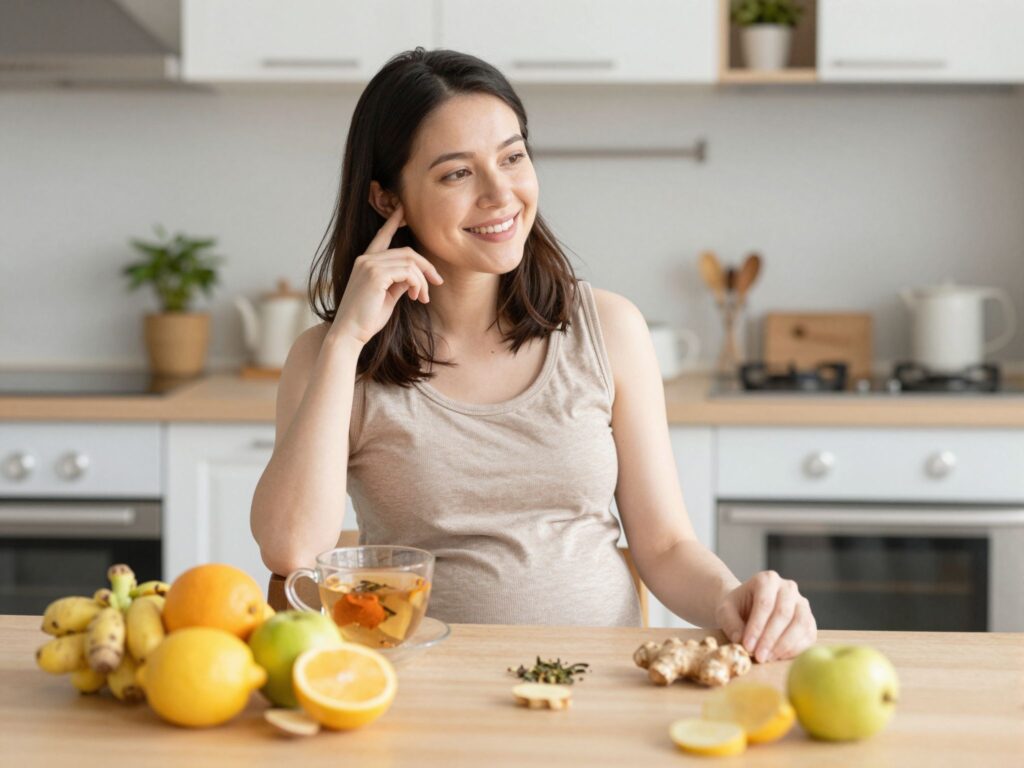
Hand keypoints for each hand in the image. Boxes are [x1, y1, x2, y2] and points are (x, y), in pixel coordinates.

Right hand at [328, 204, 443, 346]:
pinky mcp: (376, 275)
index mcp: (365, 262)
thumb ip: (399, 283)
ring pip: (410, 263)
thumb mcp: (387, 297)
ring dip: (423, 281)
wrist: (350, 334)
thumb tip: (414, 278)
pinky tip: (417, 297)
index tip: (402, 209)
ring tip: (423, 298)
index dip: (392, 222)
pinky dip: (418, 284)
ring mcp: (369, 265)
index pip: (382, 236)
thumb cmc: (367, 319)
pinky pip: (408, 273)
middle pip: (407, 252)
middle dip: (426, 267)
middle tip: (437, 282)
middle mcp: (366, 259)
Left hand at [714, 570, 816, 662]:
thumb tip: (740, 640)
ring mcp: (802, 603)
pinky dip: (795, 649)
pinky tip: (779, 657)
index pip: (765, 603)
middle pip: (783, 613)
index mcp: (767, 579)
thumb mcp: (725, 611)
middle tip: (758, 656)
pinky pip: (808, 635)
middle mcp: (788, 588)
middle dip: (770, 638)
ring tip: (767, 658)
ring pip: (800, 624)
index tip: (747, 646)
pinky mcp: (809, 620)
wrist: (749, 609)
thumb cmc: (737, 609)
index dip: (757, 627)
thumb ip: (730, 623)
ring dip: (784, 645)